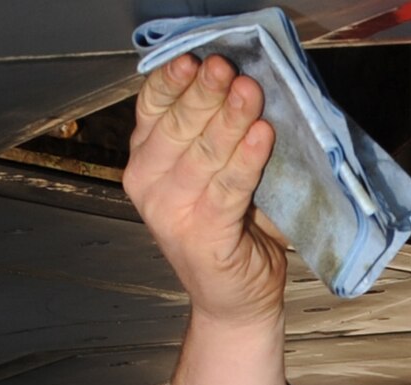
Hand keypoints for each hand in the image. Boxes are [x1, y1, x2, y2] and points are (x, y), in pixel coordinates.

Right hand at [123, 54, 287, 330]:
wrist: (236, 300)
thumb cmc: (233, 233)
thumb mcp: (219, 177)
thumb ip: (223, 139)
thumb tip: (249, 87)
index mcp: (149, 162)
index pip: (152, 110)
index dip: (172, 82)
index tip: (193, 58)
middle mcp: (151, 186)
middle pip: (176, 127)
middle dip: (204, 93)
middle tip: (226, 68)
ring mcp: (171, 213)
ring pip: (203, 155)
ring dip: (228, 120)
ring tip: (250, 92)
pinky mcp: (202, 236)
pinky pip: (227, 189)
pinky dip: (246, 160)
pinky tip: (261, 135)